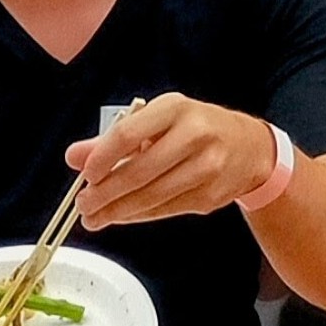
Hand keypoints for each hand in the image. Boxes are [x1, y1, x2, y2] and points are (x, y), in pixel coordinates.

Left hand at [67, 93, 279, 226]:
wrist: (251, 148)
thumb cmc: (197, 128)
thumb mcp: (157, 121)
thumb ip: (113, 139)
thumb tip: (75, 157)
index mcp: (175, 108)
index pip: (128, 134)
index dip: (101, 159)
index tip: (85, 175)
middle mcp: (194, 135)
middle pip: (138, 171)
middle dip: (105, 193)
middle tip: (84, 205)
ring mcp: (206, 167)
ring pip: (151, 196)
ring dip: (118, 211)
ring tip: (96, 217)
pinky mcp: (210, 196)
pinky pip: (166, 211)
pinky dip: (139, 216)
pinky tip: (124, 216)